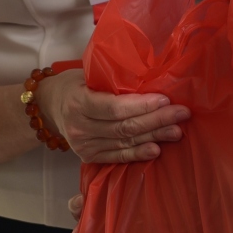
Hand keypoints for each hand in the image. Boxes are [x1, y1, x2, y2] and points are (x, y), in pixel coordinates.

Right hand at [36, 69, 190, 162]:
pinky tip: (156, 149)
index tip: (165, 99)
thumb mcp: (87, 74)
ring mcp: (83, 146)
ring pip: (124, 142)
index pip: (114, 107)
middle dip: (156, 120)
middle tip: (181, 114)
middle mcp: (79, 127)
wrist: (51, 106)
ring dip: (154, 136)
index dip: (141, 105)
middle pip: (124, 127)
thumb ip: (113, 79)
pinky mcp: (89, 157)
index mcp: (77, 102)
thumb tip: (152, 78)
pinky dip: (139, 153)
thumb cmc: (75, 84)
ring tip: (177, 130)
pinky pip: (118, 157)